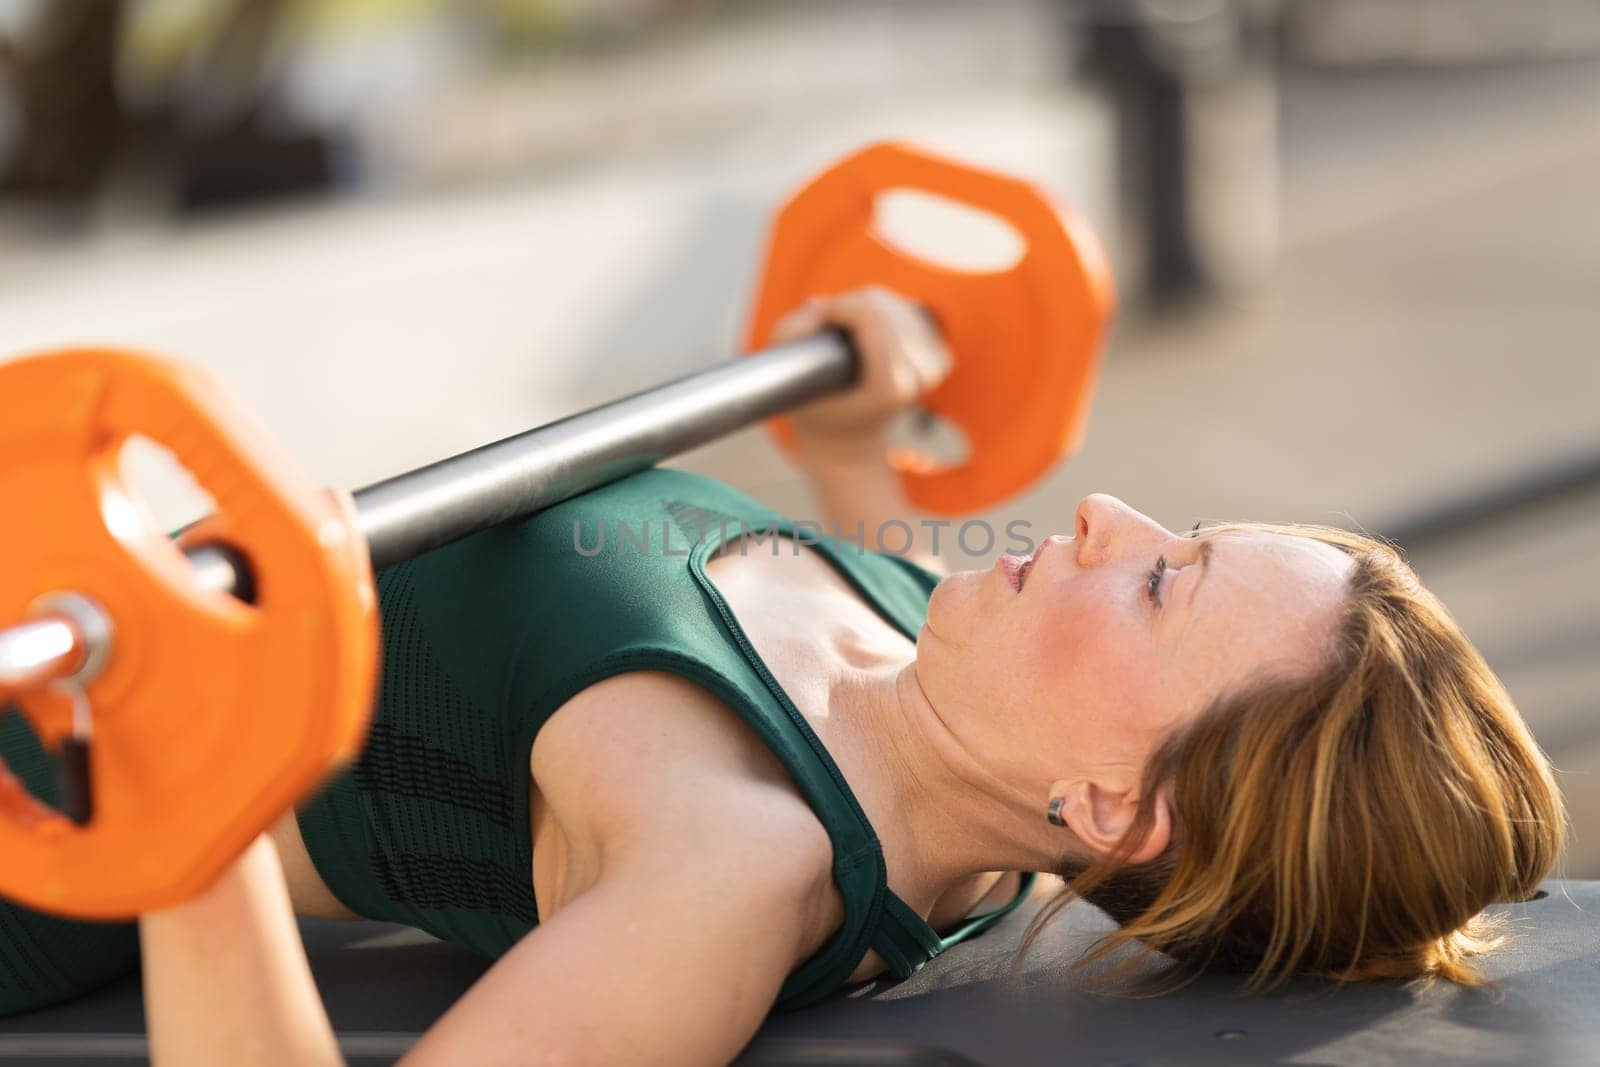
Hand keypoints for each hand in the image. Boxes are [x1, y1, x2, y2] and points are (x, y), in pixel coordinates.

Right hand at [770, 287, 951, 462]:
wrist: (849, 443)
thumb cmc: (817, 413)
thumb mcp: (788, 380)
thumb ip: (790, 336)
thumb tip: (818, 304)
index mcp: (890, 385)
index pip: (870, 314)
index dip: (838, 307)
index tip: (817, 320)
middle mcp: (920, 375)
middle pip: (880, 305)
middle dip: (847, 307)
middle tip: (825, 328)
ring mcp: (934, 366)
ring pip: (892, 304)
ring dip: (863, 308)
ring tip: (842, 332)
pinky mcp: (939, 358)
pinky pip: (906, 312)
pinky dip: (882, 314)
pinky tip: (866, 333)